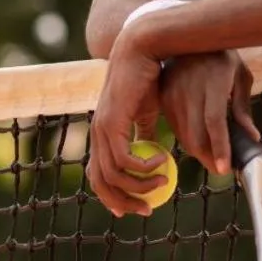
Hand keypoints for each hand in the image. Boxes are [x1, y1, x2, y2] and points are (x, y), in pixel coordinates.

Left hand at [86, 30, 168, 216]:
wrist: (142, 51)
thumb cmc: (148, 79)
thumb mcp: (148, 112)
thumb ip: (147, 133)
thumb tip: (155, 155)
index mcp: (103, 134)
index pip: (98, 175)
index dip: (113, 196)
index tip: (136, 207)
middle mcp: (97, 135)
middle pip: (101, 183)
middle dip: (124, 201)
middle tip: (148, 209)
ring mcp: (101, 129)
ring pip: (114, 175)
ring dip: (141, 186)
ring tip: (164, 181)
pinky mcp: (112, 123)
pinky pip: (126, 160)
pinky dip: (145, 168)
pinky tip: (163, 161)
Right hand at [160, 50, 259, 175]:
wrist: (187, 37)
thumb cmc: (220, 57)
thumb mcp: (240, 75)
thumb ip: (243, 108)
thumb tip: (252, 137)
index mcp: (213, 80)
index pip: (214, 121)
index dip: (220, 147)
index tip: (225, 168)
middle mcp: (189, 88)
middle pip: (195, 135)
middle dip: (209, 158)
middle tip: (222, 169)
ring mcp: (172, 94)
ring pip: (183, 136)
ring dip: (199, 152)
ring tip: (214, 157)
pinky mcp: (163, 99)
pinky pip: (175, 129)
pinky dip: (188, 140)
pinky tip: (200, 140)